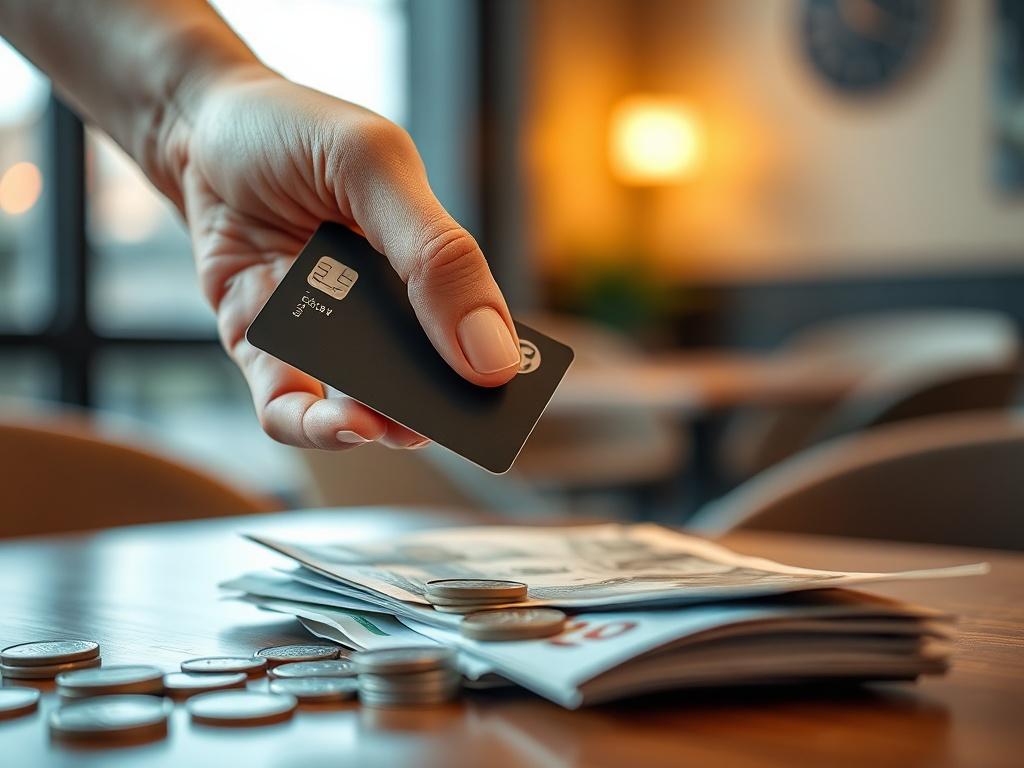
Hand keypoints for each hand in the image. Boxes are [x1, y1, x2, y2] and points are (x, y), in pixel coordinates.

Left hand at [165, 70, 521, 449]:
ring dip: (383, 424)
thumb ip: (436, 253)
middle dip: (442, 410)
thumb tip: (493, 355)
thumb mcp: (375, 168)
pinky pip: (287, 407)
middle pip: (422, 379)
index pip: (475, 327)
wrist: (190, 122)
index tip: (512, 393)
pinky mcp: (263, 349)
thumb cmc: (294, 133)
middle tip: (459, 424)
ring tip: (395, 426)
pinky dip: (311, 426)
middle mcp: (379, 308)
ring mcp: (320, 333)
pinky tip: (341, 420)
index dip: (495, 366)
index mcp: (426, 262)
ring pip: (360, 405)